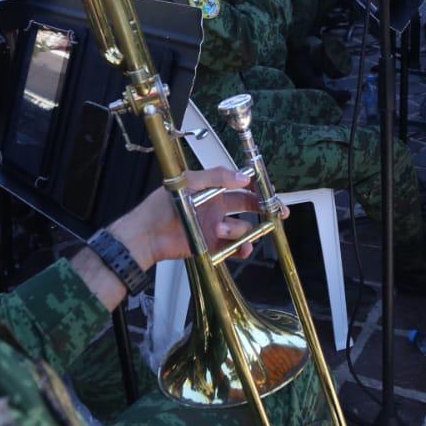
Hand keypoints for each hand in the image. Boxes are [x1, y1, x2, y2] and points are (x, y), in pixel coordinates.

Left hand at [109, 167, 268, 269]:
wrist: (148, 235)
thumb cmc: (163, 205)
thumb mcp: (189, 182)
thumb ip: (217, 177)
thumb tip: (243, 176)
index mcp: (212, 190)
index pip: (241, 186)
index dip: (257, 187)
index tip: (270, 190)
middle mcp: (217, 208)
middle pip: (248, 207)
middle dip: (264, 209)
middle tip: (277, 212)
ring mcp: (216, 228)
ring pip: (243, 229)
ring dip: (239, 230)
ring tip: (220, 230)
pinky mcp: (214, 246)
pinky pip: (235, 248)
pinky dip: (242, 249)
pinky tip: (243, 248)